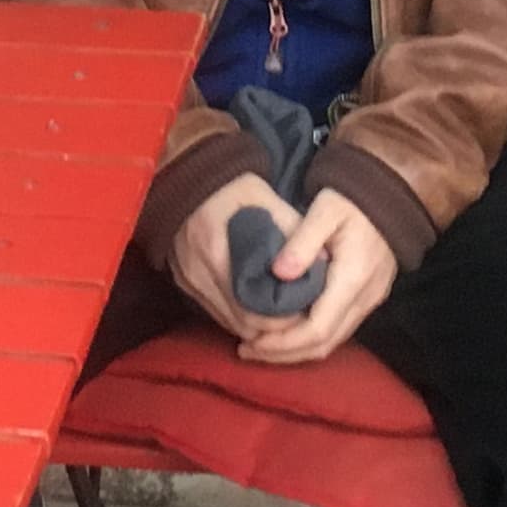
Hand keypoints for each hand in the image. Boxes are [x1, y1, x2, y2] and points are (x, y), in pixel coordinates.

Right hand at [169, 172, 297, 347]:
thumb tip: (323, 261)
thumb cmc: (230, 187)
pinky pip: (216, 312)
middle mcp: (198, 271)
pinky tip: (257, 306)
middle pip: (240, 322)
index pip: (250, 308)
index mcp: (215, 249)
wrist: (188, 178)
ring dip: (255, 324)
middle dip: (271, 328)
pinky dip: (238, 315)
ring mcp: (188, 280)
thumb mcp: (264, 197)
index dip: (280, 320)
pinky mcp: (184, 282)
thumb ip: (291, 227)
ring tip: (282, 315)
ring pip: (228, 322)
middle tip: (299, 319)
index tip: (303, 313)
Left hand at [237, 189, 394, 366]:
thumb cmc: (353, 199)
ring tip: (260, 345)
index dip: (283, 343)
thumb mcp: (325, 209)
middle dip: (284, 353)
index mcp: (353, 279)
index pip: (317, 329)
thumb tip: (278, 274)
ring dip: (296, 349)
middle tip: (247, 350)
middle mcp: (364, 298)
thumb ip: (302, 241)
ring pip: (332, 341)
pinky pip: (338, 330)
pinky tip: (287, 330)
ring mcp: (369, 301)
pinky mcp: (367, 298)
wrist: (389, 194)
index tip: (252, 342)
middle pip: (323, 344)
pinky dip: (310, 337)